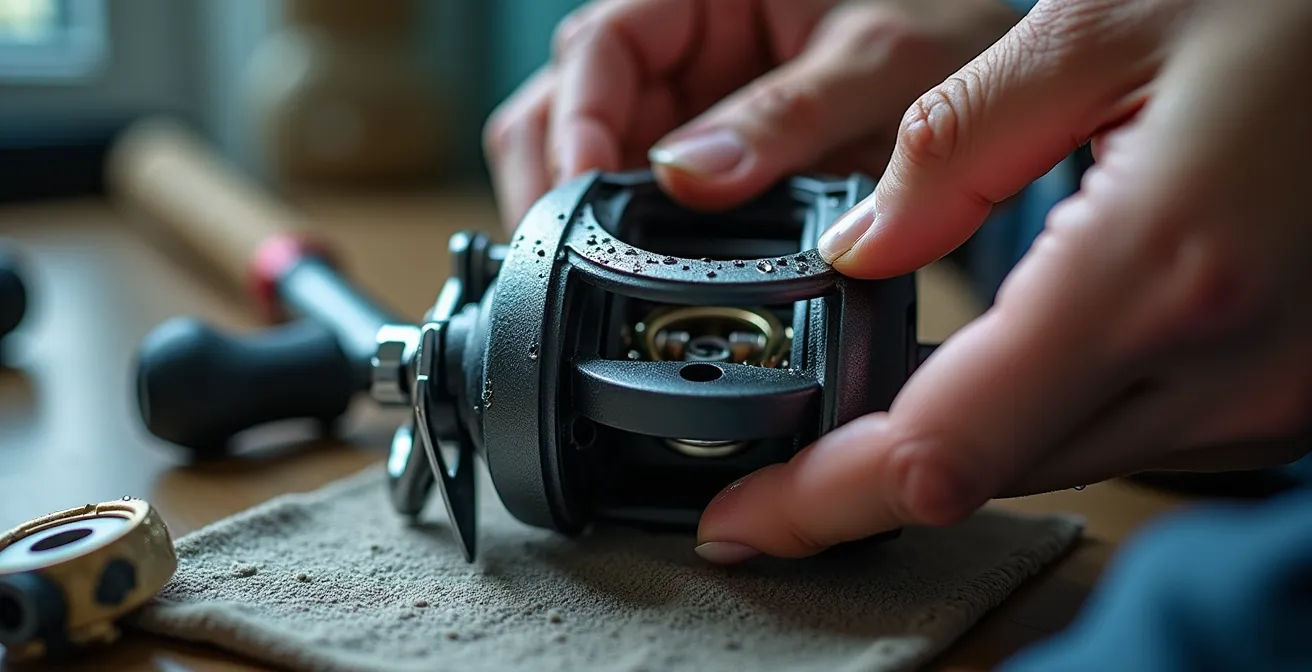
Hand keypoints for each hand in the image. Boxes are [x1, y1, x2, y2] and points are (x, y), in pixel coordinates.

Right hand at [482, 0, 1021, 230]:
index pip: (599, 45)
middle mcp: (683, 46)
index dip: (576, 121)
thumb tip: (688, 180)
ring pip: (591, 159)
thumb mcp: (880, 63)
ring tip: (598, 277)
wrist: (1011, 84)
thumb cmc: (953, 29)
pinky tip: (637, 278)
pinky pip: (640, 203)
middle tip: (571, 257)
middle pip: (568, 107)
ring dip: (583, 217)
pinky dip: (628, 242)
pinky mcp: (708, 165)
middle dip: (557, 182)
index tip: (581, 191)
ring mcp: (688, 108)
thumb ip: (786, 116)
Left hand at [695, 0, 1311, 563]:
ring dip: (952, 444)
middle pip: (986, 473)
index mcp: (1154, 268)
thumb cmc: (1291, 3)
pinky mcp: (1282, 396)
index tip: (743, 521)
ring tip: (870, 405)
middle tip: (781, 459)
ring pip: (1051, 464)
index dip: (823, 500)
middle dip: (866, 477)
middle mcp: (1221, 365)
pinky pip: (1121, 436)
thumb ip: (952, 147)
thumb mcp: (1098, 23)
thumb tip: (859, 248)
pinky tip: (999, 369)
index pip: (943, 448)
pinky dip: (1036, 418)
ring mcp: (1266, 397)